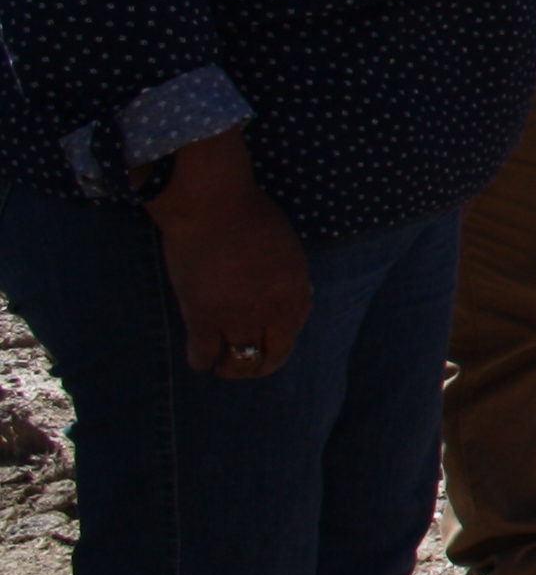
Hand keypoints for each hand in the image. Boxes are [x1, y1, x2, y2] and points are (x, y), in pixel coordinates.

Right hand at [142, 129, 311, 378]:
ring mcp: (237, 315)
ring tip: (224, 367)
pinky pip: (204, 356)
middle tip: (250, 365)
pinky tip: (200, 357)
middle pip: (275, 355)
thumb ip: (287, 276)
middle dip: (264, 365)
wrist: (212, 204)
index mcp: (295, 288)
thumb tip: (288, 298)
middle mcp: (272, 308)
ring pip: (241, 364)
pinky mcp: (202, 317)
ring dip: (233, 369)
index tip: (270, 339)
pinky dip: (202, 361)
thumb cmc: (248, 215)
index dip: (282, 338)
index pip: (296, 329)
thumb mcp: (285, 247)